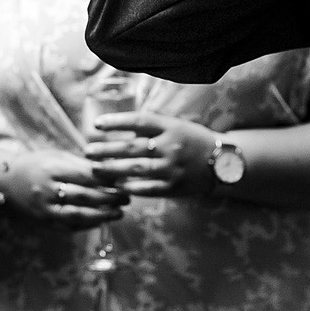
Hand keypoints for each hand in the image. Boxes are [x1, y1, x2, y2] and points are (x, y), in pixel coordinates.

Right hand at [1, 149, 128, 228]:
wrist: (7, 181)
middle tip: (127, 197)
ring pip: (78, 215)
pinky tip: (101, 221)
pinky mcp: (43, 222)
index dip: (107, 180)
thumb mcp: (56, 156)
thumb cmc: (37, 164)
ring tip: (120, 213)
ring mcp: (44, 209)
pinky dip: (87, 225)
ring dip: (102, 215)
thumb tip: (112, 169)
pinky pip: (69, 226)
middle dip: (109, 198)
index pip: (85, 175)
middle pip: (84, 196)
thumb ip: (81, 164)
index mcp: (51, 169)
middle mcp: (46, 190)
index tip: (124, 180)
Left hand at [85, 111, 217, 197]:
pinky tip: (115, 186)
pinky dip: (130, 187)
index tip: (96, 125)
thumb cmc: (192, 140)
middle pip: (133, 147)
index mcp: (170, 126)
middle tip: (88, 152)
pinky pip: (147, 188)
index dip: (116, 122)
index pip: (139, 121)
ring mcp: (172, 168)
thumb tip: (117, 129)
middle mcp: (171, 146)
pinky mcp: (174, 187)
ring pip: (136, 169)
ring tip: (95, 169)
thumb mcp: (175, 126)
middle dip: (107, 150)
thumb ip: (150, 128)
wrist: (222, 163)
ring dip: (112, 170)